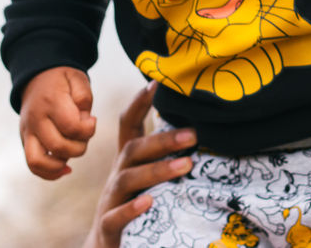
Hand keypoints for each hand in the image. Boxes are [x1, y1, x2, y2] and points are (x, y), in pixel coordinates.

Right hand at [19, 66, 96, 179]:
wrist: (37, 78)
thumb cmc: (62, 80)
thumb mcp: (77, 78)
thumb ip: (84, 96)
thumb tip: (84, 120)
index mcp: (50, 102)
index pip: (71, 127)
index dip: (88, 129)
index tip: (92, 120)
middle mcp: (36, 119)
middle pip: (58, 146)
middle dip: (79, 147)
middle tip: (84, 136)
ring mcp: (27, 132)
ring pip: (37, 161)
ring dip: (61, 164)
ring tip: (73, 153)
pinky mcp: (25, 140)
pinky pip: (32, 165)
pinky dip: (49, 173)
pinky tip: (65, 168)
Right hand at [83, 82, 195, 247]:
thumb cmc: (134, 208)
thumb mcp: (146, 180)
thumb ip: (164, 159)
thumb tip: (201, 133)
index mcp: (127, 162)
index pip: (128, 125)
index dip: (139, 103)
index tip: (157, 82)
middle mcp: (117, 177)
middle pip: (133, 150)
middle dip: (162, 140)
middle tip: (194, 134)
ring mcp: (110, 202)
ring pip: (128, 180)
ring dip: (157, 171)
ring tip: (185, 166)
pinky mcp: (109, 228)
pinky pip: (117, 217)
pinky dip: (132, 209)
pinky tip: (150, 202)